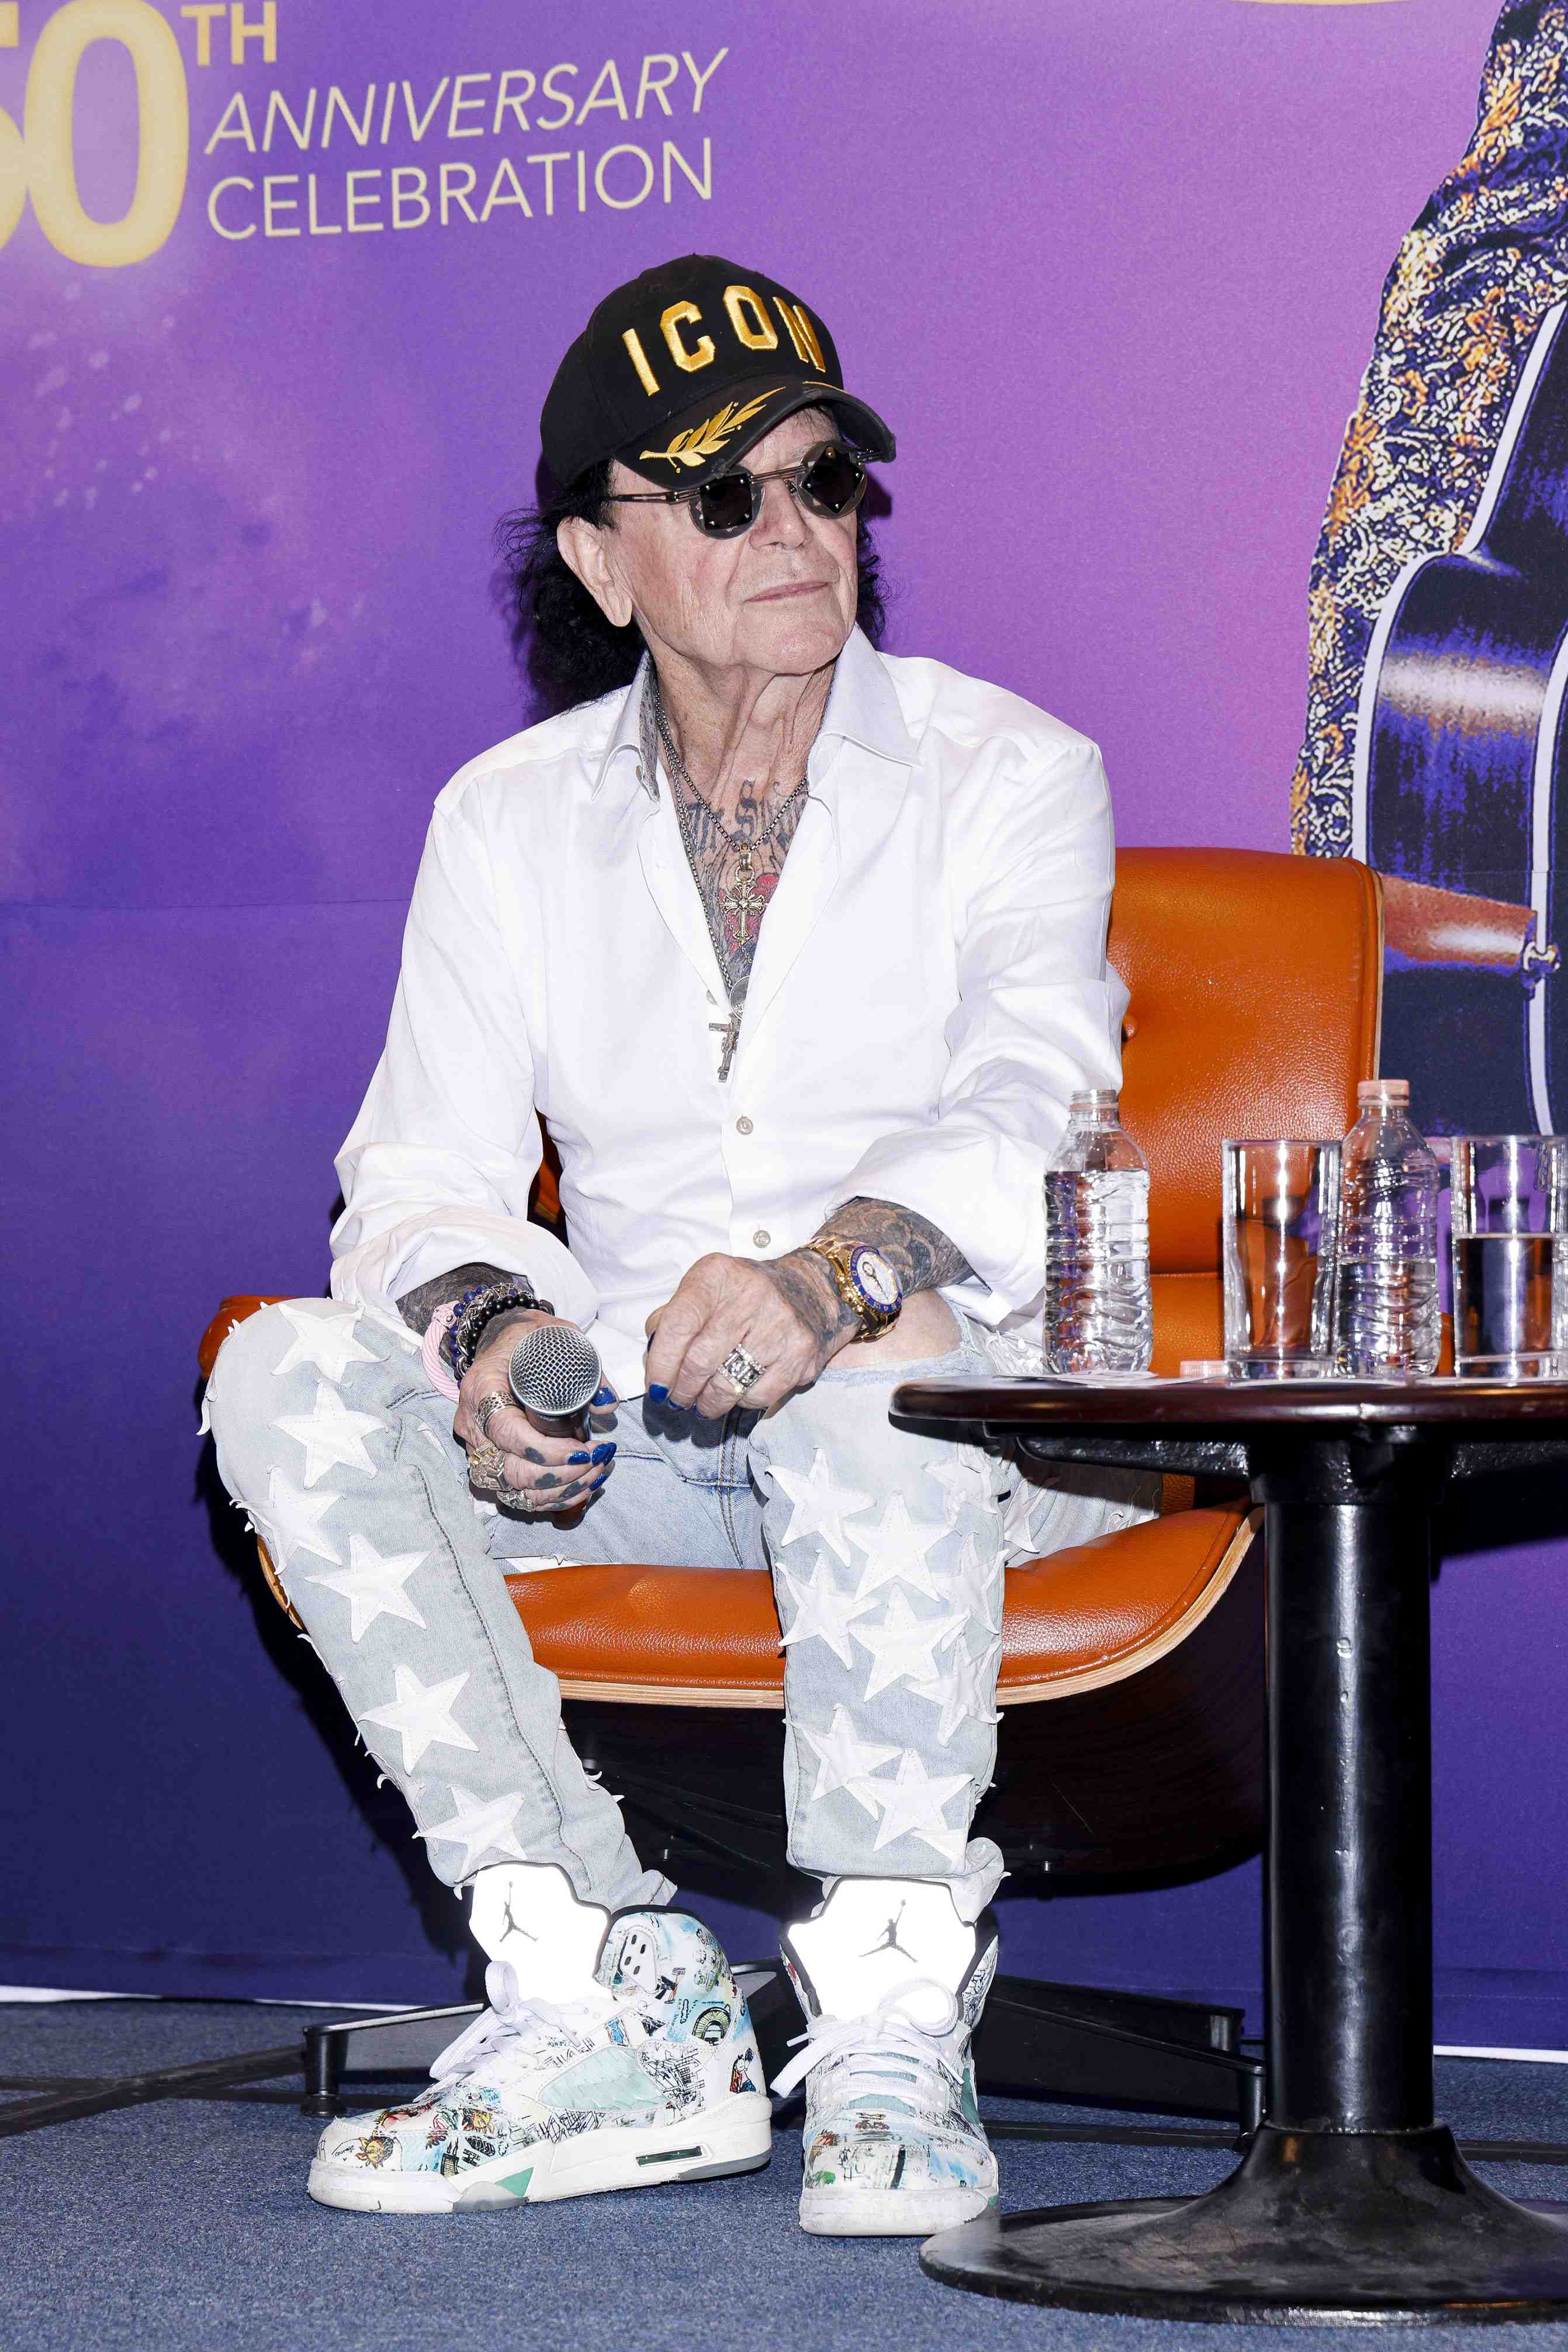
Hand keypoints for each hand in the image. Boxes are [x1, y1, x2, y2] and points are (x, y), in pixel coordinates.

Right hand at [454, 1311, 616, 1514]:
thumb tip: (606, 1404)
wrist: (504, 1340)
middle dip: (558, 1475)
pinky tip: (581, 1488)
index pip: (505, 1432)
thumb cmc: (529, 1339)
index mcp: (481, 1388)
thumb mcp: (557, 1337)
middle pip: (508, 1470)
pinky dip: (549, 1498)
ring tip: (596, 1474)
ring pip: (511, 1490)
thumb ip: (584, 1366)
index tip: (581, 1450)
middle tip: (597, 1461)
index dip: (544, 1450)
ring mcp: (476, 1447)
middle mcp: (472, 1423)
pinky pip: (515, 1494)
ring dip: (558, 1491)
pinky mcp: (488, 1462)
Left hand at [644, 1251, 855, 1419]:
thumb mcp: (706, 1288)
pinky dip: (739, 1403)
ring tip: (701, 1403)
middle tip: (677, 1399)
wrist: (811, 1289)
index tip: (656, 1386)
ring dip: (707, 1403)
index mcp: (717, 1275)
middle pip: (700, 1360)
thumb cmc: (745, 1294)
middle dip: (682, 1390)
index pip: (679, 1324)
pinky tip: (735, 1395)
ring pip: (727, 1384)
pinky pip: (758, 1396)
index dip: (661, 1362)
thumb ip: (673, 1317)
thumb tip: (653, 1359)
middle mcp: (750, 1295)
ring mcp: (779, 1325)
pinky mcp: (801, 1353)